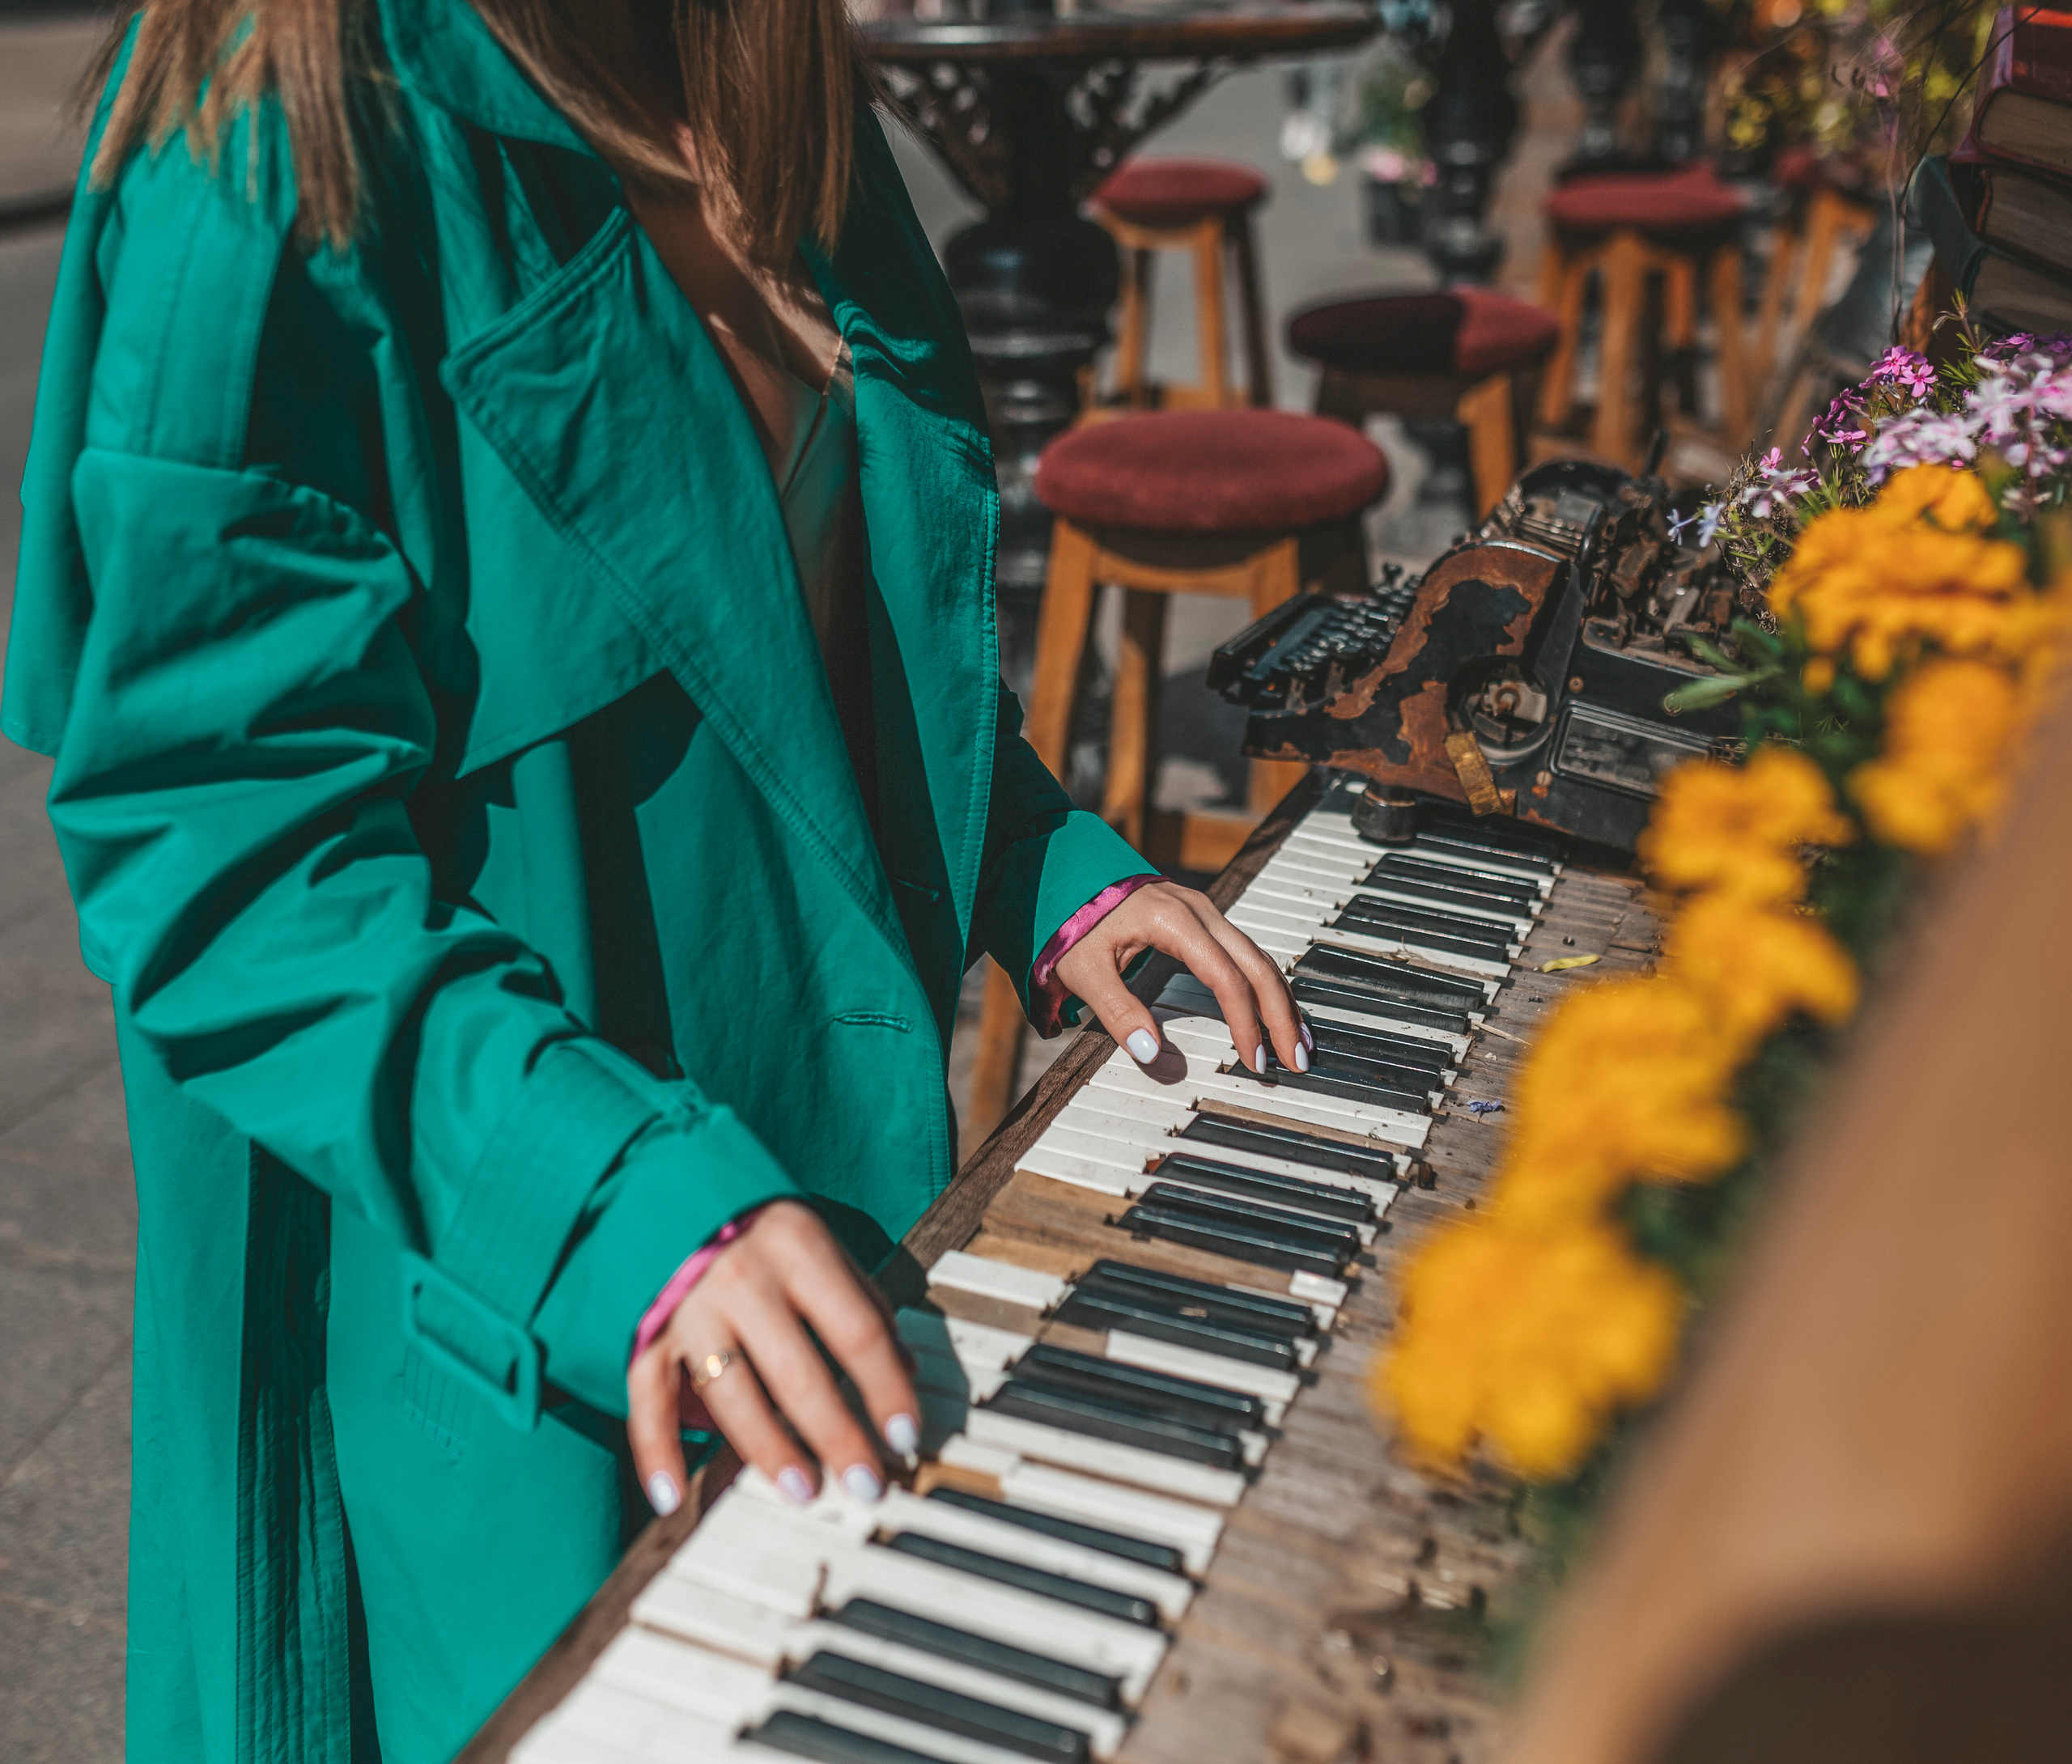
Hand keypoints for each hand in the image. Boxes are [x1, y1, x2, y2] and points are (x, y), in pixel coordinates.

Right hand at [627, 1200, 918, 1515]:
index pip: (855, 1330)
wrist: (660, 1180)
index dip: (885, 1388)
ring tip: (802, 1489)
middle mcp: (742, 1278)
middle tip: (865, 1484)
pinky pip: (646, 1400)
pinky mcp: (644, 1332)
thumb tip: (903, 1364)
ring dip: (767, 1449)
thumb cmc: (754, 1223)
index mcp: (796, 1248)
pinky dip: (653, 1451)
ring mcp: (689, 1308)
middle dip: (835, 1434)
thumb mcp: (815, 1238)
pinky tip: (670, 1496)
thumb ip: (858, 1296)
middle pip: (797, 1373)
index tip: (906, 1436)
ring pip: (731, 1393)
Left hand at [1053, 879, 1309, 1074]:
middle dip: (1280, 1016)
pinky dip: (1265, 983)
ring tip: (1296, 1042)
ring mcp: (1205, 912)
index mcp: (1174, 921)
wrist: (1065, 877)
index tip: (1253, 1062)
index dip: (1244, 1024)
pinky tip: (1275, 1010)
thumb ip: (1118, 1012)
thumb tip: (1154, 1055)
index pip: (1226, 978)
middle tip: (1296, 1060)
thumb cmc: (1073, 923)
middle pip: (1257, 965)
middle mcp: (1199, 911)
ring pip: (1258, 956)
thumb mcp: (1084, 970)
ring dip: (1279, 1000)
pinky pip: (1245, 951)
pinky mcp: (1203, 919)